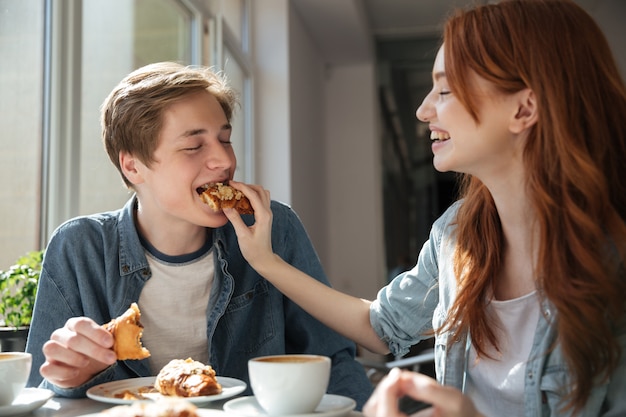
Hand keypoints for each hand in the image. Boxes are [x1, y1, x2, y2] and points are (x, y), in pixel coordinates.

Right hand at [39, 317, 116, 387]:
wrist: (85, 370)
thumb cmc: (95, 352)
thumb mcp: (106, 344)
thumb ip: (113, 337)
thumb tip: (128, 334)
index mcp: (75, 325)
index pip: (82, 324)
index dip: (96, 333)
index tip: (110, 343)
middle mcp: (61, 335)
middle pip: (72, 338)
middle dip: (93, 349)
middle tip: (109, 358)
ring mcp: (52, 351)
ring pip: (53, 349)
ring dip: (73, 357)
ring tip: (87, 363)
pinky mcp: (47, 367)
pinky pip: (47, 368)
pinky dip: (62, 371)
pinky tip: (76, 372)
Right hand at [223, 181, 276, 269]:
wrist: (263, 259)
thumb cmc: (254, 250)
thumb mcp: (242, 235)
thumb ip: (235, 219)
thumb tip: (226, 206)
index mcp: (263, 215)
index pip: (253, 195)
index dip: (242, 187)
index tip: (231, 183)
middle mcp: (267, 212)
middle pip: (260, 190)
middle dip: (247, 185)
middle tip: (233, 187)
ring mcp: (267, 214)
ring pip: (262, 194)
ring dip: (251, 190)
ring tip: (237, 192)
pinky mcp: (265, 217)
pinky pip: (261, 201)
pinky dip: (252, 197)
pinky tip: (242, 201)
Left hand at [363, 368, 482, 416]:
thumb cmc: (464, 416)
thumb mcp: (455, 401)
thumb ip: (430, 390)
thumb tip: (404, 379)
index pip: (386, 414)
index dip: (387, 389)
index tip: (398, 374)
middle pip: (375, 410)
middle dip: (385, 388)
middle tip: (400, 376)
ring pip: (374, 410)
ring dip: (384, 392)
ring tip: (401, 382)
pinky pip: (380, 410)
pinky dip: (386, 398)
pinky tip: (399, 390)